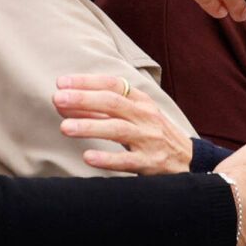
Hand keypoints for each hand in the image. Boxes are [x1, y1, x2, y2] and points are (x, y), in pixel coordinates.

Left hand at [53, 74, 193, 173]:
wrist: (188, 160)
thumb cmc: (152, 134)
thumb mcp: (134, 115)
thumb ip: (101, 110)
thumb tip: (64, 103)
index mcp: (141, 100)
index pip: (113, 85)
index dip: (87, 82)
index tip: (61, 83)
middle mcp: (146, 116)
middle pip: (113, 103)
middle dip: (84, 100)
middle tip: (57, 99)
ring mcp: (149, 139)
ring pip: (118, 129)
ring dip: (90, 127)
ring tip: (64, 127)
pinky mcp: (151, 163)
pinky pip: (127, 161)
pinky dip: (107, 159)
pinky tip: (87, 157)